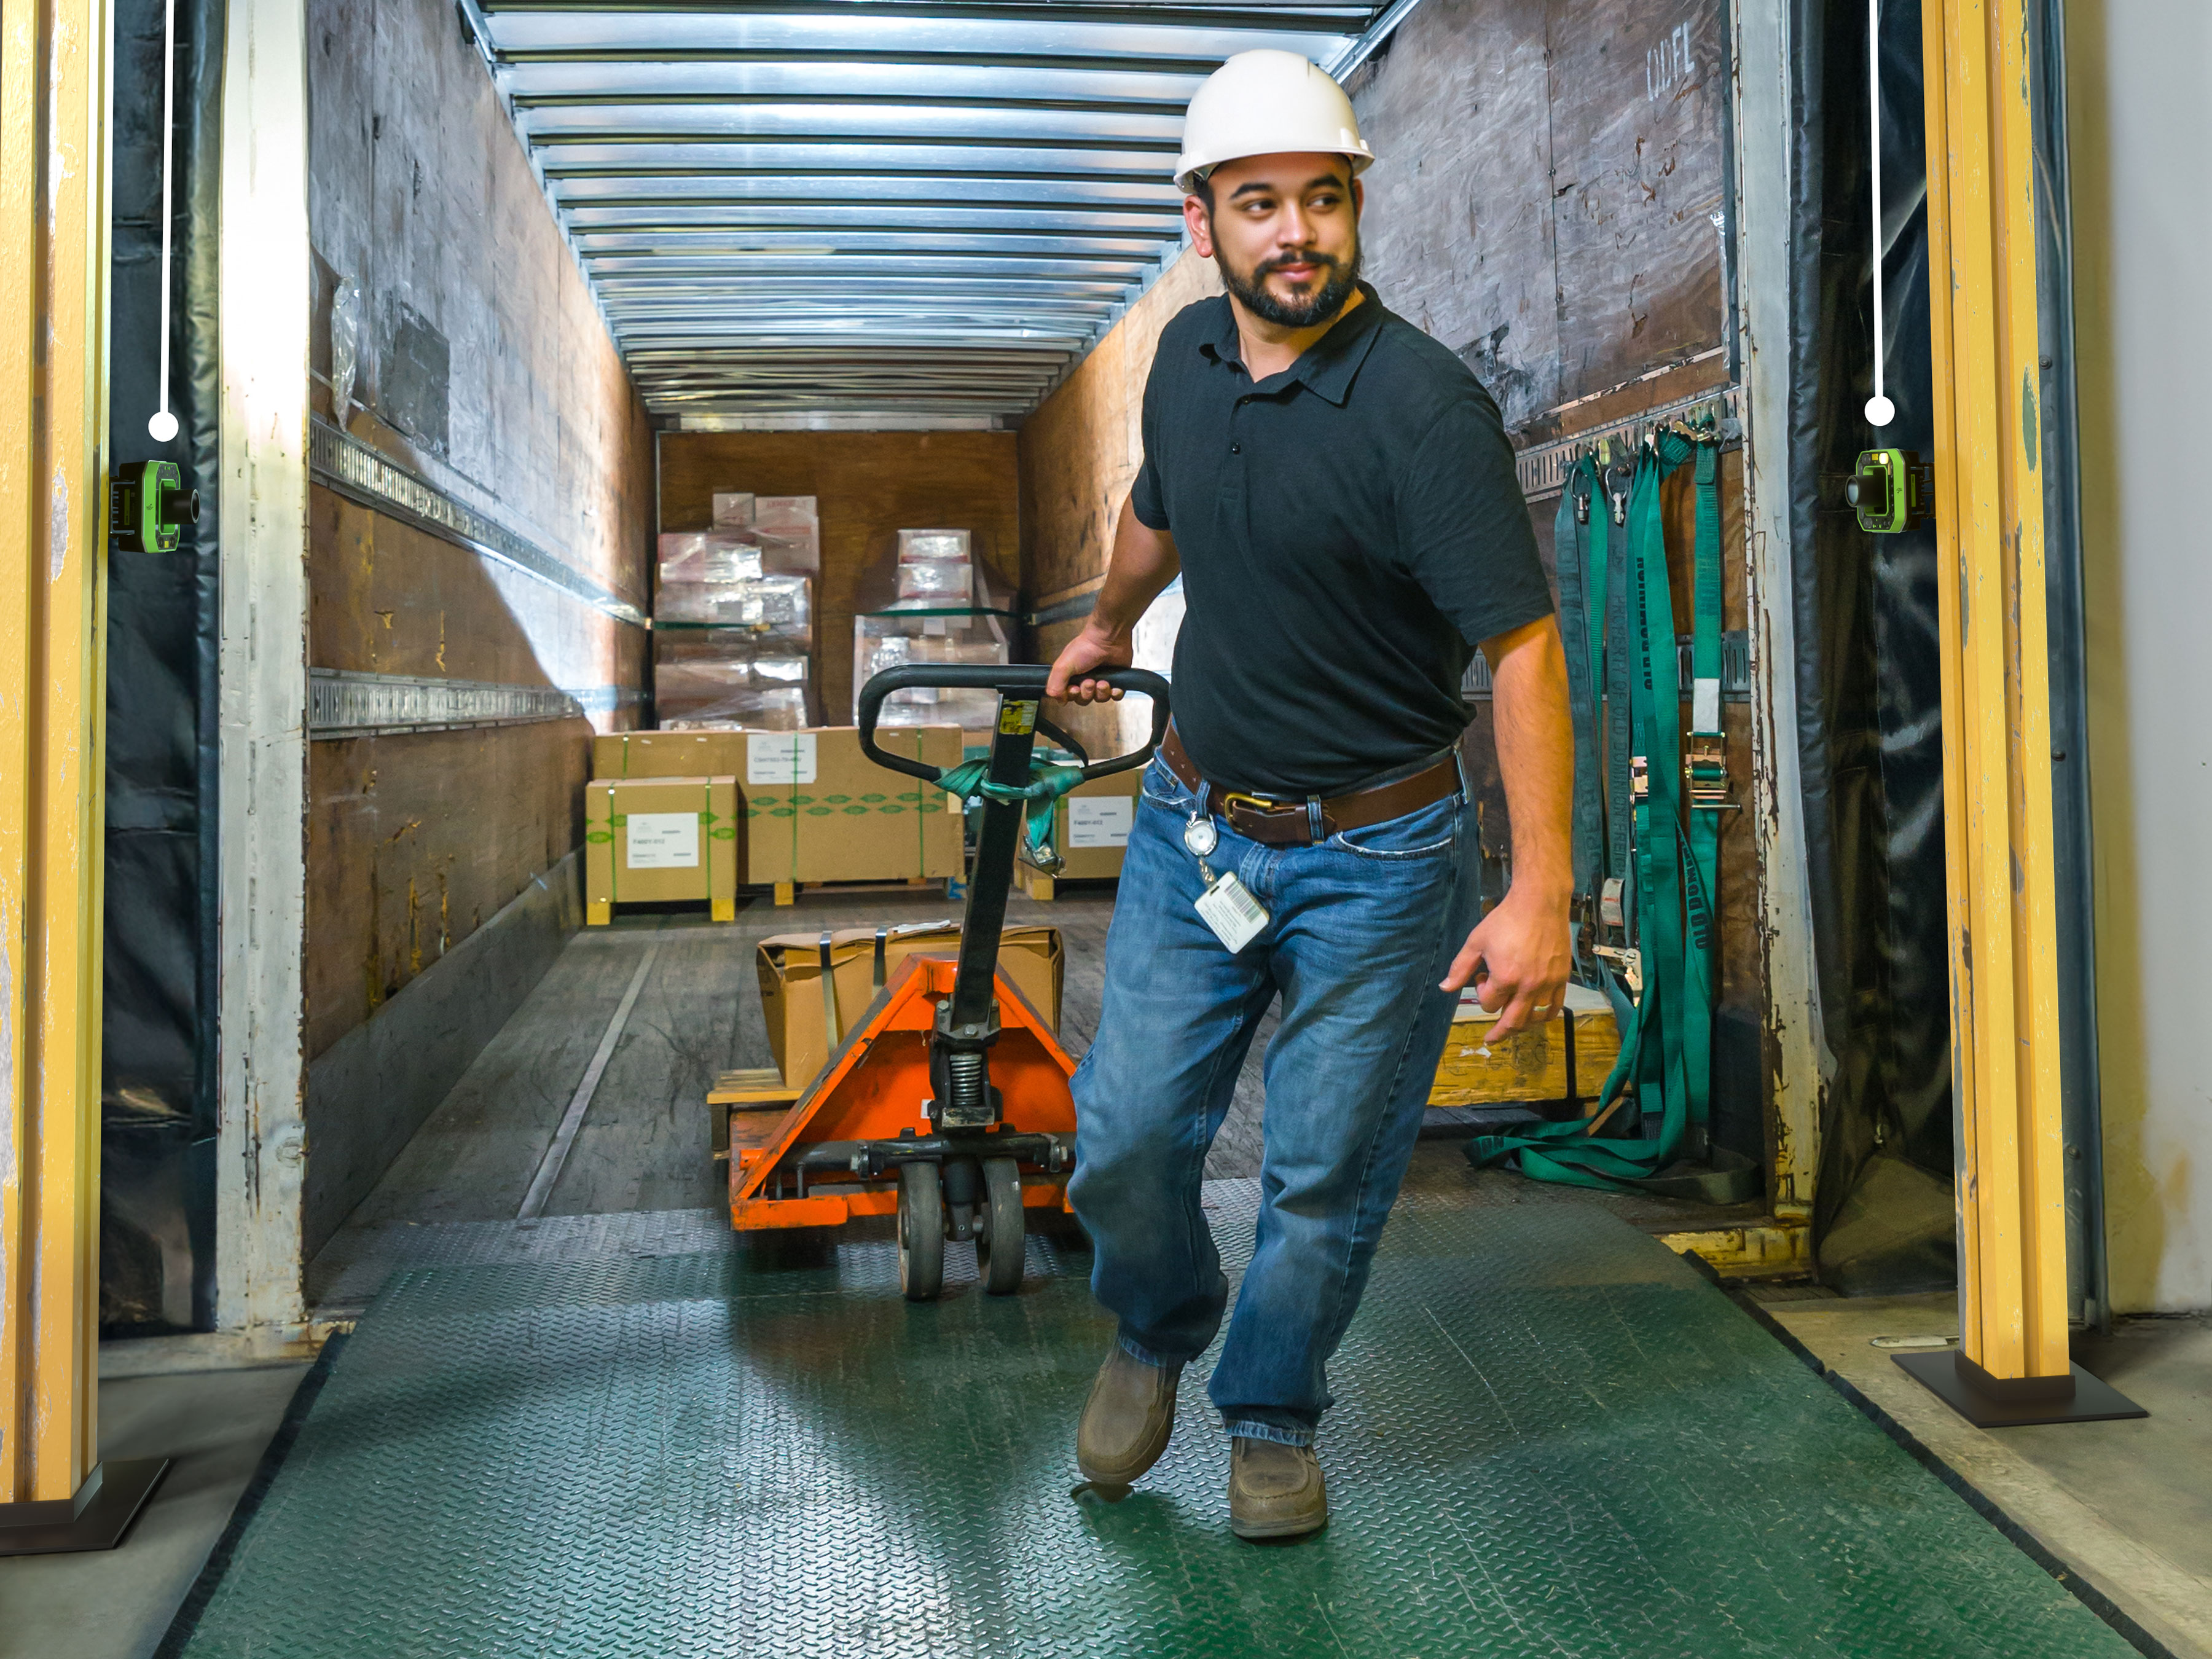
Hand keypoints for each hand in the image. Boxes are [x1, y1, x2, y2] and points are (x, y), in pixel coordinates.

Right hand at [1046, 620, 1134, 703]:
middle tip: (1089, 681)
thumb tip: (1057, 700)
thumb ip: (1054, 685)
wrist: (1109, 638)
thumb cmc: (1086, 646)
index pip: (1069, 696)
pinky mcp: (1116, 680)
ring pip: (1100, 699)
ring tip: (1102, 681)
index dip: (1072, 696)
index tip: (1074, 688)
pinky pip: (1116, 696)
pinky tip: (1113, 685)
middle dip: (1087, 693)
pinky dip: (1115, 693)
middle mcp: (1085, 678)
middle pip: (1084, 699)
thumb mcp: (1062, 666)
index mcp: (1072, 675)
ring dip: (1101, 692)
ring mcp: (1101, 680)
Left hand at [1440, 887, 1570, 1041]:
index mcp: (1505, 978)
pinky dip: (1545, 1016)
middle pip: (1513, 1022)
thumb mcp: (1476, 942)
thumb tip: (1444, 988)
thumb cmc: (1505, 920)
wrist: (1540, 903)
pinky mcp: (1562, 978)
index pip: (1489, 1004)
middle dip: (1499, 1033)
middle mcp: (1528, 986)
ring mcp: (1548, 984)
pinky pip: (1555, 1008)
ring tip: (1514, 1025)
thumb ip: (1460, 968)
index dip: (1482, 994)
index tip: (1483, 977)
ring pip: (1535, 1019)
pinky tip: (1538, 1016)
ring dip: (1522, 1025)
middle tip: (1491, 1039)